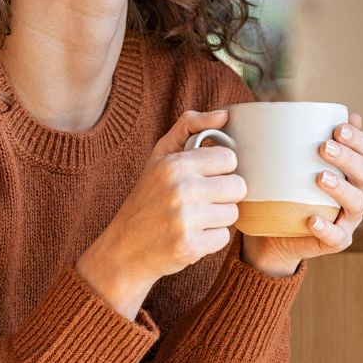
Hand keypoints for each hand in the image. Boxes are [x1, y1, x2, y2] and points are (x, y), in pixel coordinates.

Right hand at [77, 109, 246, 317]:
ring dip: (218, 217)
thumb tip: (224, 114)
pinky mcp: (191, 247)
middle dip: (224, 194)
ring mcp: (186, 220)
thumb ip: (189, 127)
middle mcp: (181, 189)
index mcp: (175, 164)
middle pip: (238, 186)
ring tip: (194, 218)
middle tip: (202, 199)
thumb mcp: (160, 156)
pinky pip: (224, 237)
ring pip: (233, 213)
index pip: (229, 159)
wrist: (124, 248)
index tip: (205, 176)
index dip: (220, 169)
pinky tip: (191, 235)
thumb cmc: (147, 198)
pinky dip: (211, 239)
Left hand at [241, 111, 362, 275]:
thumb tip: (278, 106)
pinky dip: (327, 228)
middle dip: (347, 157)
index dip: (357, 138)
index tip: (338, 127)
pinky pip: (337, 237)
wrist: (273, 232)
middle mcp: (356, 191)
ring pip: (356, 203)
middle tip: (324, 147)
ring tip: (320, 178)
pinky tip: (313, 220)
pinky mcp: (336, 240)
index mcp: (350, 169)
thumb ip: (290, 137)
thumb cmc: (284, 188)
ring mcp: (348, 218)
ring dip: (341, 189)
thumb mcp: (286, 161)